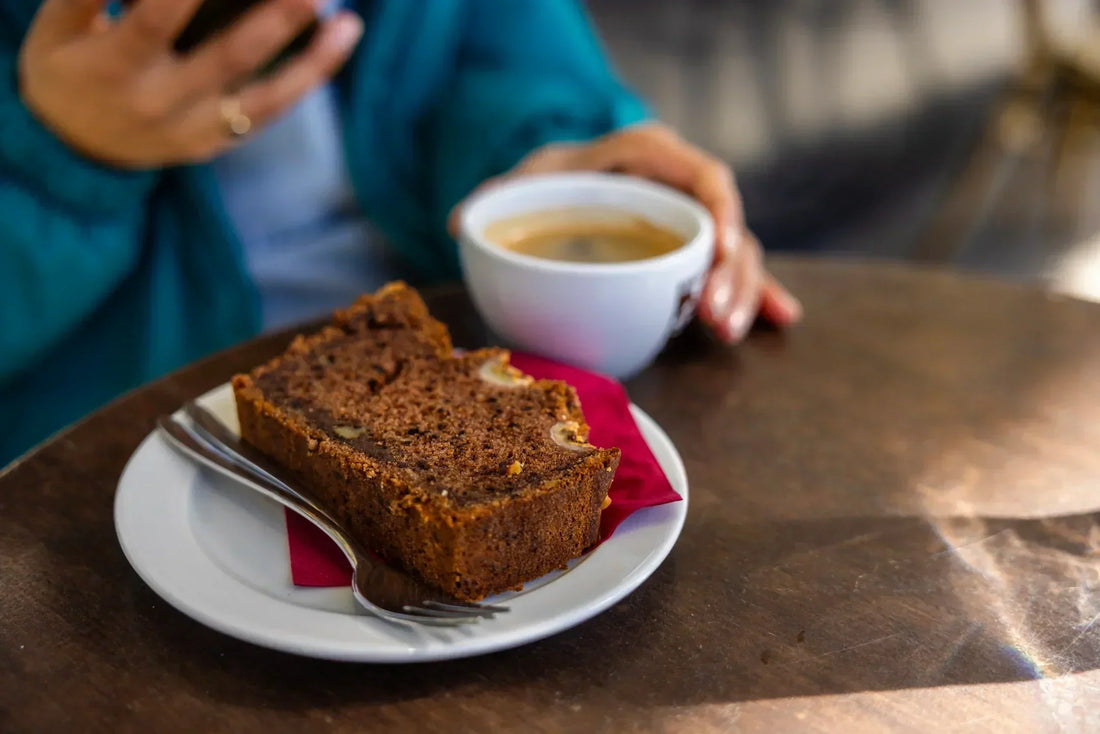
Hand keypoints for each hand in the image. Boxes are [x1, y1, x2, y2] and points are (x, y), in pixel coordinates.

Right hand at [18, 0, 362, 168]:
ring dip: (312, 58)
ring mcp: (195, 130)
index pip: (157, 20)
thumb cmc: (67, 67)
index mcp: (114, 67)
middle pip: (227, 56)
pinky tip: (340, 40)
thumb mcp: (57, 29)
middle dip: (274, 18)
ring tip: (347, 19)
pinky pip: (270, 111)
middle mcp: (160, 105)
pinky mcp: (218, 141)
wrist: (73, 150)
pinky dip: (308, 77)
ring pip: (264, 95)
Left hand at [451, 123, 800, 342]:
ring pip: (737, 254)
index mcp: (650, 156)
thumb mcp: (525, 179)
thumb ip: (498, 198)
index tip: (721, 249)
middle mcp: (681, 187)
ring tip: (727, 333)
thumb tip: (461, 224)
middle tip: (716, 319)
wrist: (563, 182)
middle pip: (726, 224)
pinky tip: (784, 320)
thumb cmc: (549, 177)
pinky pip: (734, 272)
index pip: (702, 175)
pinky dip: (759, 295)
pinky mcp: (695, 252)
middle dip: (731, 273)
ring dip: (742, 293)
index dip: (720, 210)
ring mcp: (692, 221)